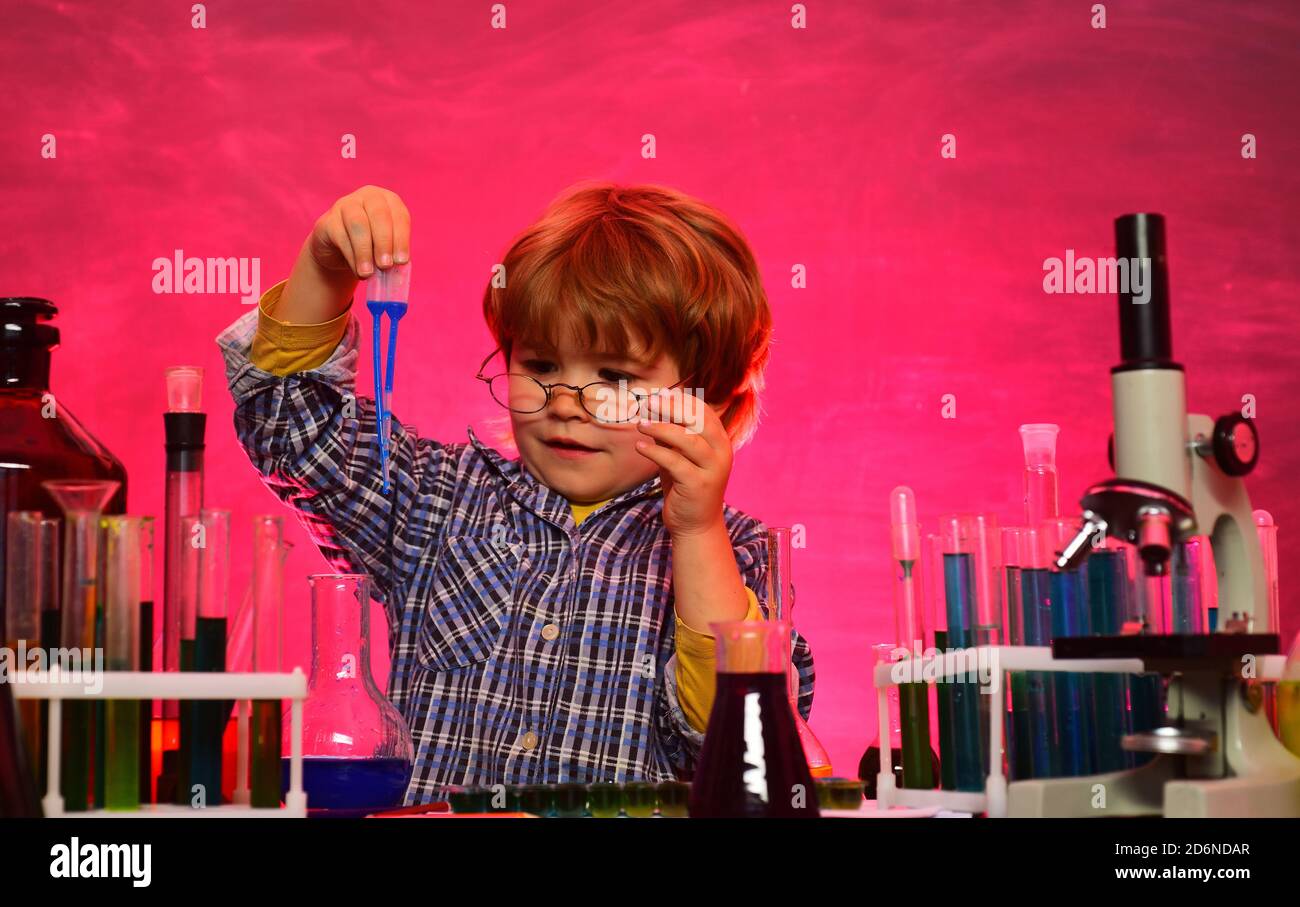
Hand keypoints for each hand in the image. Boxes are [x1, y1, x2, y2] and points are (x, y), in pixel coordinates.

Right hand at [276, 185, 410, 323]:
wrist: (339, 250)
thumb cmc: (371, 247)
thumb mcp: (386, 248)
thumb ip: (393, 255)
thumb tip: (398, 269)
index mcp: (389, 202)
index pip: (399, 216)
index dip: (401, 239)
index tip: (402, 261)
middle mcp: (369, 197)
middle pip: (379, 216)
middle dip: (384, 243)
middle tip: (385, 266)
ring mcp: (346, 205)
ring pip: (358, 224)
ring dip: (365, 251)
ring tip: (368, 273)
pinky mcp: (328, 220)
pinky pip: (340, 236)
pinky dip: (351, 256)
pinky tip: (357, 270)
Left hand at [633, 390, 732, 537]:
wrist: (696, 525)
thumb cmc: (686, 486)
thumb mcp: (679, 456)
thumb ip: (671, 436)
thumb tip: (653, 409)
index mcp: (720, 442)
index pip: (704, 412)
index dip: (682, 400)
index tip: (660, 394)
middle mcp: (722, 453)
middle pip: (699, 421)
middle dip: (673, 408)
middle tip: (649, 403)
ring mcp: (712, 470)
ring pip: (688, 440)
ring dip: (661, 428)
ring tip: (640, 424)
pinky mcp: (698, 485)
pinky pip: (675, 462)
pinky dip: (656, 451)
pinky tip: (640, 446)